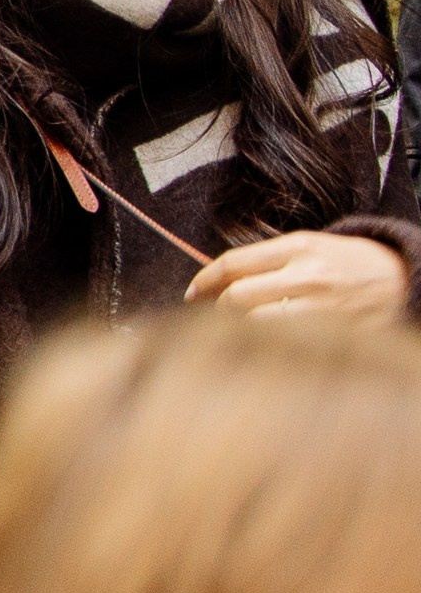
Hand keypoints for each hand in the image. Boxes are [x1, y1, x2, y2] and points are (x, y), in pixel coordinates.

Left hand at [186, 229, 409, 323]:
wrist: (405, 278)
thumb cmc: (350, 263)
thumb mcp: (311, 246)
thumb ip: (267, 260)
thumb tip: (218, 279)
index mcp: (298, 247)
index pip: (233, 264)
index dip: (204, 281)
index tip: (192, 292)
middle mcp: (308, 276)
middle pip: (238, 298)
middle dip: (219, 308)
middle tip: (214, 314)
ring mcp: (323, 309)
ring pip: (258, 325)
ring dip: (241, 330)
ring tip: (240, 329)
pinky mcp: (336, 335)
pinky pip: (287, 345)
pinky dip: (270, 346)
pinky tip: (268, 344)